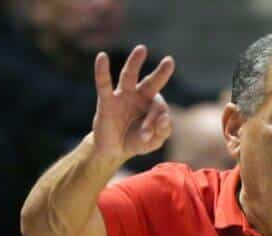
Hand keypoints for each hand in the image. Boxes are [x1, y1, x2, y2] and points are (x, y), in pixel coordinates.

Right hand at [90, 46, 175, 162]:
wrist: (112, 150)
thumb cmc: (135, 141)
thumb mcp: (153, 141)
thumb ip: (162, 132)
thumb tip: (164, 119)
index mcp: (152, 105)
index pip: (159, 108)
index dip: (156, 122)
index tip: (149, 135)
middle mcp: (138, 96)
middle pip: (151, 82)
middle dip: (161, 73)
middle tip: (170, 61)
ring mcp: (122, 96)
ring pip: (129, 76)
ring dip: (134, 63)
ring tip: (141, 49)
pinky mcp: (106, 102)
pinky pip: (104, 84)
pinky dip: (102, 71)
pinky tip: (102, 57)